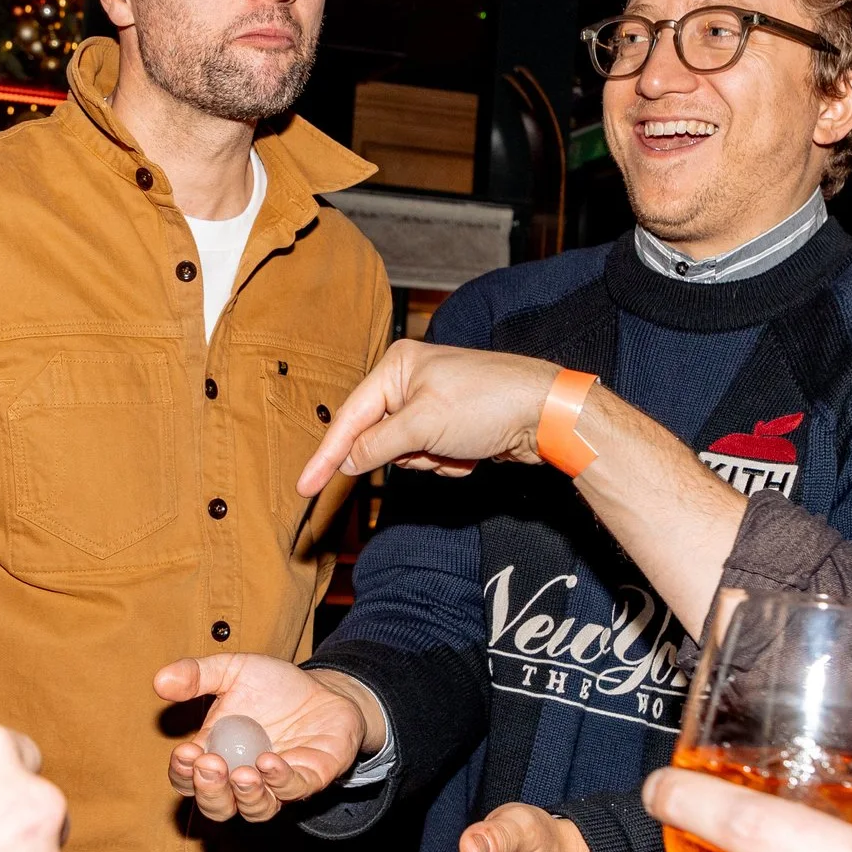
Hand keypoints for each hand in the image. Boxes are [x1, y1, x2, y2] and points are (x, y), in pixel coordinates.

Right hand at [157, 655, 377, 821]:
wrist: (325, 688)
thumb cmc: (273, 686)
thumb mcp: (232, 671)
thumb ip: (197, 675)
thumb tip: (160, 681)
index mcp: (216, 756)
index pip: (189, 779)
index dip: (183, 772)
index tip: (185, 751)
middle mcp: (242, 779)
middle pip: (217, 806)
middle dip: (209, 791)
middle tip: (209, 765)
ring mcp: (277, 785)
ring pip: (256, 810)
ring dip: (245, 796)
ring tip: (241, 773)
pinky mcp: (310, 779)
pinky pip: (294, 791)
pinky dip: (280, 781)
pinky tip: (270, 762)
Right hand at [299, 342, 563, 495]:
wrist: (546, 414)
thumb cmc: (488, 402)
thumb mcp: (423, 424)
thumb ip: (377, 444)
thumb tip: (345, 460)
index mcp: (396, 366)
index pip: (349, 418)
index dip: (326, 456)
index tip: (304, 485)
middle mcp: (409, 381)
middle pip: (379, 440)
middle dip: (409, 453)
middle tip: (436, 447)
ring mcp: (431, 405)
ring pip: (406, 456)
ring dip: (432, 460)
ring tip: (461, 445)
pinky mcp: (451, 427)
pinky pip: (432, 459)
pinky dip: (450, 463)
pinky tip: (473, 450)